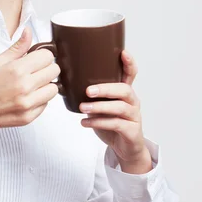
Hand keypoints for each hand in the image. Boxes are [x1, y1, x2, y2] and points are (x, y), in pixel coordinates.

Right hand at [0, 26, 59, 144]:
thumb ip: (17, 48)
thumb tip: (28, 31)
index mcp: (17, 70)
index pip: (47, 56)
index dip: (42, 55)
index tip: (36, 58)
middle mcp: (25, 87)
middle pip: (55, 71)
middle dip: (46, 67)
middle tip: (34, 70)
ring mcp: (28, 104)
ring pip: (54, 89)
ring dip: (46, 84)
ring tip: (32, 84)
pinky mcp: (29, 117)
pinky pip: (46, 104)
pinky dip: (40, 99)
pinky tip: (27, 96)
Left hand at [79, 49, 150, 170]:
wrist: (125, 149)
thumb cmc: (112, 124)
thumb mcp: (103, 107)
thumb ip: (93, 97)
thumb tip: (67, 84)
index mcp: (126, 93)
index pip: (132, 74)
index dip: (129, 63)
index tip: (123, 52)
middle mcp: (133, 102)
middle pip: (124, 90)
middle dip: (106, 88)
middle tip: (88, 91)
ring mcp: (134, 116)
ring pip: (120, 108)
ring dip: (100, 107)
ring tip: (83, 108)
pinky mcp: (132, 131)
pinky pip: (116, 124)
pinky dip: (99, 123)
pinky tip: (85, 123)